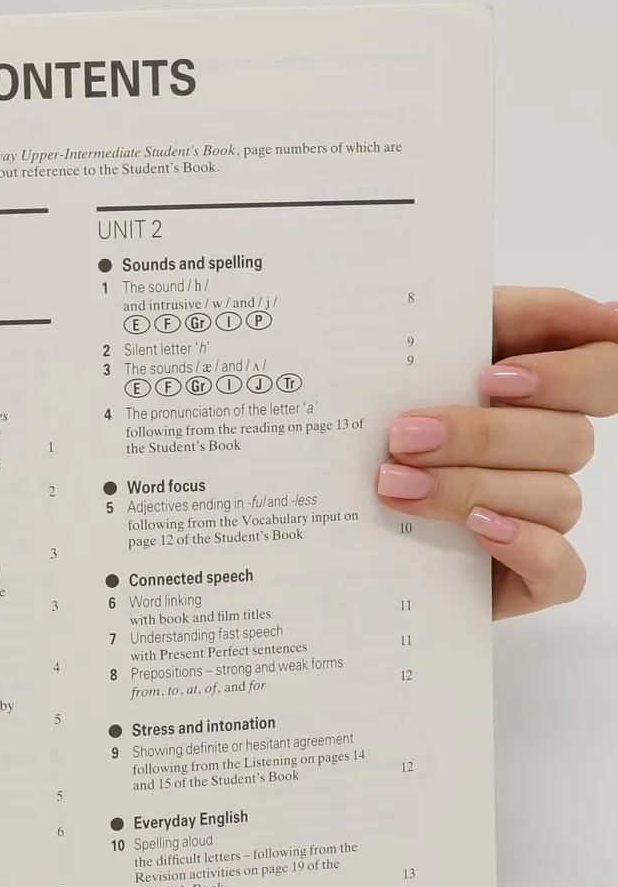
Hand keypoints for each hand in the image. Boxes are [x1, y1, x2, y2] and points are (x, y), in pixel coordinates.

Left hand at [377, 288, 617, 617]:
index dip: (569, 372)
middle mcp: (544, 451)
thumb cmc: (352, 431)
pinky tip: (479, 530)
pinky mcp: (526, 578)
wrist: (300, 522)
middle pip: (569, 436)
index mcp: (527, 390)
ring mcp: (539, 516)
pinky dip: (528, 547)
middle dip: (482, 435)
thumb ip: (463, 322)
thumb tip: (577, 308)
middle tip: (403, 438)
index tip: (494, 375)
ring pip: (558, 496)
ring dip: (473, 487)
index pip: (602, 370)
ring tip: (394, 486)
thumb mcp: (388, 363)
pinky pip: (562, 570)